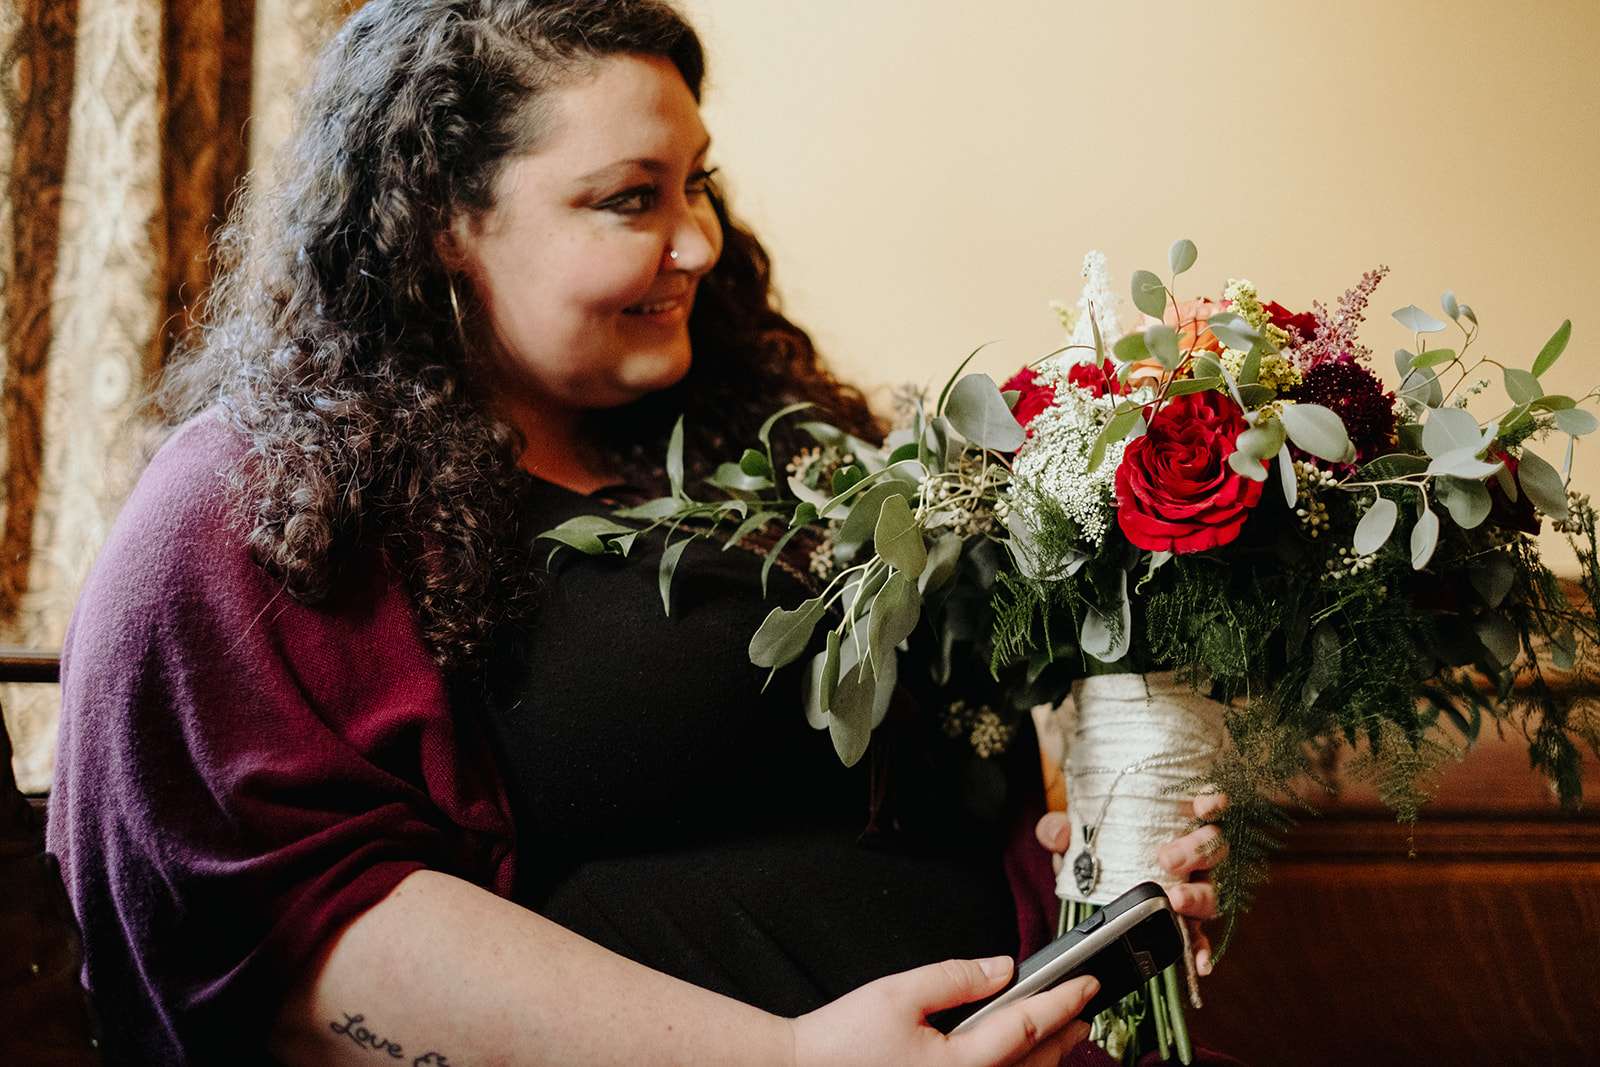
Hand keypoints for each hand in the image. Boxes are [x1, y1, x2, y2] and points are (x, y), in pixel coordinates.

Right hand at [789, 957, 1098, 1066]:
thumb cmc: (840, 1045)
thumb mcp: (899, 993)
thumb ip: (955, 977)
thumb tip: (1001, 968)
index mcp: (960, 1064)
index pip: (1028, 1027)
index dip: (1063, 1001)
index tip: (1086, 984)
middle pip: (1034, 1064)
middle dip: (1063, 1034)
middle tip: (1083, 1010)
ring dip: (1044, 1058)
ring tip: (1060, 1035)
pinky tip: (1014, 1061)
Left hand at [1035, 791, 1228, 975]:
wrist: (1087, 885)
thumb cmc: (1093, 851)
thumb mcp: (1072, 838)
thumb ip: (1060, 831)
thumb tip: (1057, 833)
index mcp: (1172, 827)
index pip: (1206, 809)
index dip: (1213, 804)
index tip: (1202, 807)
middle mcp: (1192, 858)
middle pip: (1214, 850)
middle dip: (1196, 851)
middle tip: (1167, 859)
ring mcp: (1192, 891)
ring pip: (1211, 892)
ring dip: (1198, 896)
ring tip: (1176, 900)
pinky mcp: (1185, 924)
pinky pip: (1201, 938)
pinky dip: (1203, 949)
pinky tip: (1200, 963)